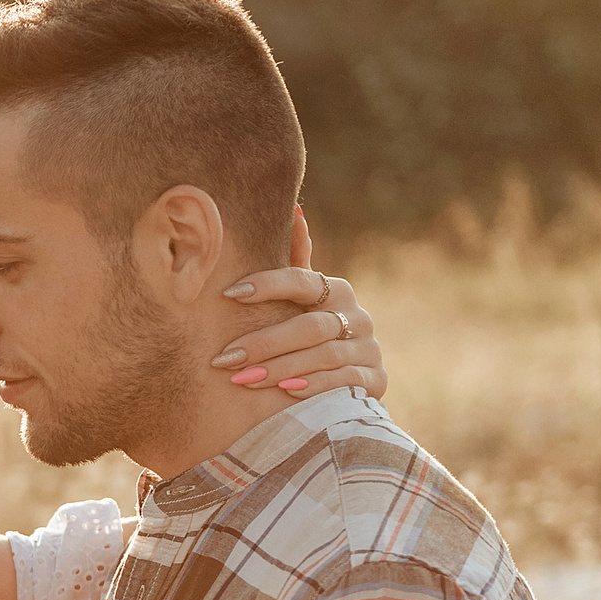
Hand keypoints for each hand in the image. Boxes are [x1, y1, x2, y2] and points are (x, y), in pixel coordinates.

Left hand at [212, 208, 385, 400]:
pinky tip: (285, 392)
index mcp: (335, 291)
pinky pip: (344, 381)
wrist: (344, 383)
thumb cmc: (307, 335)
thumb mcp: (301, 301)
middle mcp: (357, 316)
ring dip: (280, 368)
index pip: (301, 281)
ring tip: (242, 380)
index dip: (267, 285)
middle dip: (263, 343)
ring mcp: (369, 348)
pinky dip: (314, 386)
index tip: (228, 293)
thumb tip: (295, 207)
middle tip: (224, 359)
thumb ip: (296, 261)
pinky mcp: (376, 379)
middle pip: (308, 327)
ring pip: (323, 356)